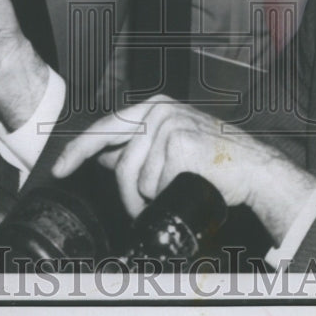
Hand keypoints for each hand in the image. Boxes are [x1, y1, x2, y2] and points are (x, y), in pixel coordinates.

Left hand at [52, 97, 315, 244]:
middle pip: (120, 161)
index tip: (61, 169)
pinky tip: (187, 187)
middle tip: (138, 210)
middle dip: (126, 194)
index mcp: (154, 105)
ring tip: (173, 195)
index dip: (78, 150)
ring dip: (150, 199)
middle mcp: (158, 110)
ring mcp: (168, 124)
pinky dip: (167, 196)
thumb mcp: (172, 142)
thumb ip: (139, 145)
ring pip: (136, 178)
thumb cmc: (216, 159)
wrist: (255, 168)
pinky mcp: (178, 144)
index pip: (105, 128)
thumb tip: (102, 156)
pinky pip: (155, 185)